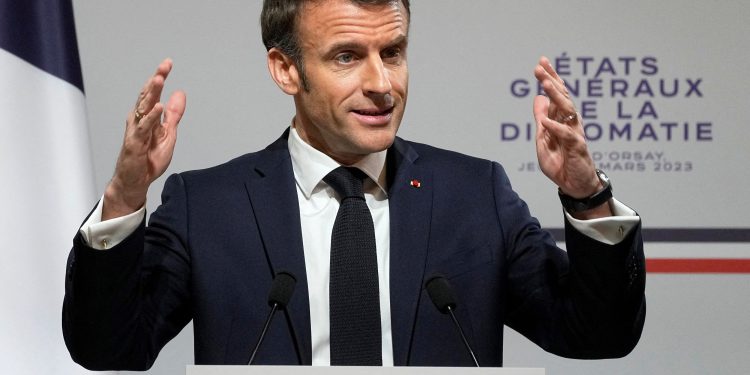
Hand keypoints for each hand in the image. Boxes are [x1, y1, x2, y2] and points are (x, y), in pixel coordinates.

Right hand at [103, 58, 185, 219]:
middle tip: (164, 66)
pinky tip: (158, 107)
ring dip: (151, 93)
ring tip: (160, 80)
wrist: (136, 181)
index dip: (159, 77)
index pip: (153, 92)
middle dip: (156, 80)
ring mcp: (135, 131)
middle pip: (147, 96)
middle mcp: (138, 120)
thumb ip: (174, 114)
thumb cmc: (148, 158)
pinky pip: (143, 128)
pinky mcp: (134, 143)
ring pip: (143, 108)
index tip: (167, 63)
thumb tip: (180, 93)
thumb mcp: (168, 133)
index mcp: (146, 116)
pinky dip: (151, 117)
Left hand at [532, 56, 609, 217]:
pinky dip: (556, 127)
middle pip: (562, 97)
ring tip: (544, 83)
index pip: (557, 95)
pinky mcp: (577, 148)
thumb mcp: (544, 140)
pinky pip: (566, 135)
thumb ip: (541, 120)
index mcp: (561, 120)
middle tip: (539, 67)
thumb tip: (537, 98)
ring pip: (567, 110)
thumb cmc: (561, 163)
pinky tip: (546, 120)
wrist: (574, 186)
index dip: (551, 78)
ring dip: (556, 96)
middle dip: (551, 81)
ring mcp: (575, 133)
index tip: (542, 62)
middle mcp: (570, 123)